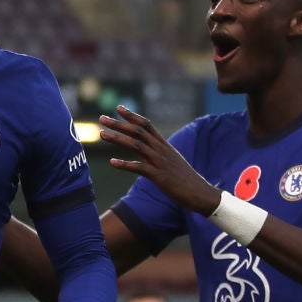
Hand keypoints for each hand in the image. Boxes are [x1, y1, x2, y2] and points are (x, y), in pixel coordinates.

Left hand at [100, 106, 220, 214]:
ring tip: (101, 134)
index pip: (146, 124)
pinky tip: (112, 162)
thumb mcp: (172, 161)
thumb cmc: (185, 180)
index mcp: (164, 145)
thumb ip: (160, 153)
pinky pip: (139, 167)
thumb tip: (149, 149)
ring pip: (136, 145)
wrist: (200, 193)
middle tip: (102, 118)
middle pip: (138, 131)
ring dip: (117, 138)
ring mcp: (160, 162)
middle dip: (119, 123)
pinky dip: (124, 164)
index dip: (132, 115)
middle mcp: (161, 150)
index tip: (118, 108)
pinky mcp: (159, 176)